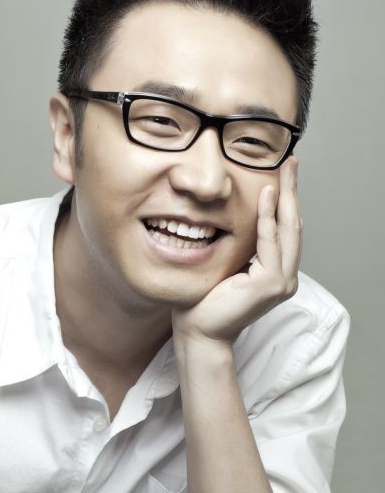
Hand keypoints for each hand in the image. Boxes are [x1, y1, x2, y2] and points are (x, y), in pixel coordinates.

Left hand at [171, 157, 301, 346]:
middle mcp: (284, 275)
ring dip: (285, 199)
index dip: (286, 198)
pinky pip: (270, 245)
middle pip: (293, 224)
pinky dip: (268, 220)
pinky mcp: (269, 285)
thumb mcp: (226, 263)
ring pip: (287, 231)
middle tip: (290, 163)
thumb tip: (234, 218)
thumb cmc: (205, 299)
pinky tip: (266, 197)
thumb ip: (239, 246)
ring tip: (282, 172)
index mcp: (276, 270)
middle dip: (291, 191)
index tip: (282, 172)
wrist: (198, 330)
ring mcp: (280, 282)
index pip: (285, 227)